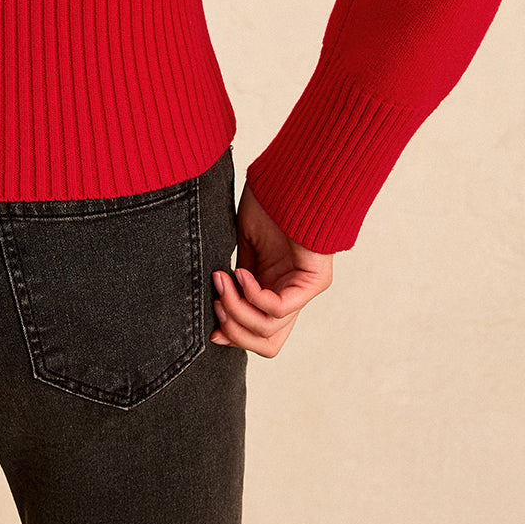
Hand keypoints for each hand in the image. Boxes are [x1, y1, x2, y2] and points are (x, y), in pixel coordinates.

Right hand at [209, 179, 333, 357]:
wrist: (288, 179)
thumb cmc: (265, 206)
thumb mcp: (241, 251)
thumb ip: (233, 284)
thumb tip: (215, 321)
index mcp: (273, 289)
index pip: (258, 334)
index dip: (233, 334)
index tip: (209, 327)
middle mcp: (291, 295)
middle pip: (268, 344)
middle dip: (235, 331)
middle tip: (215, 305)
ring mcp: (305, 290)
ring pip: (270, 329)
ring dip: (237, 309)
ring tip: (222, 281)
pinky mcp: (315, 281)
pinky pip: (279, 307)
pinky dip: (254, 295)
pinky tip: (240, 272)